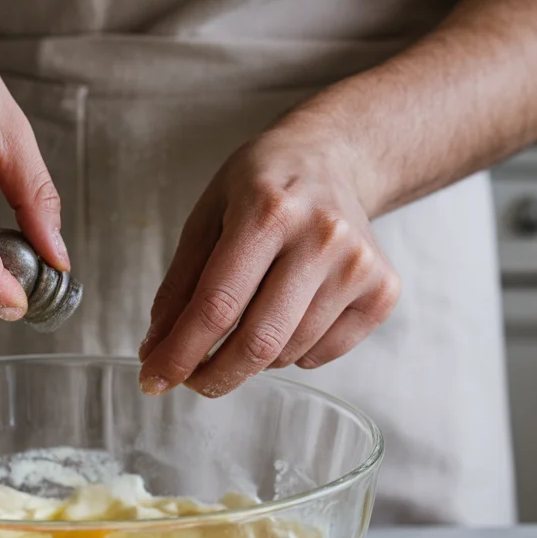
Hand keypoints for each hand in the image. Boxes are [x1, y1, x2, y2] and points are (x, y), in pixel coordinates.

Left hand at [137, 120, 399, 396]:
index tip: (154, 380)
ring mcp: (359, 265)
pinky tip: (287, 314)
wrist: (333, 157)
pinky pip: (322, 354)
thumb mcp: (207, 217)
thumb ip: (179, 286)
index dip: (180, 353)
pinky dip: (293, 353)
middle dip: (214, 375)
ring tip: (245, 326)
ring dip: (252, 360)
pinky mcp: (382, 290)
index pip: (217, 305)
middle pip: (259, 341)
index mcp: (268, 210)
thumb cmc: (261, 188)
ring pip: (289, 353)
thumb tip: (156, 352)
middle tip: (192, 380)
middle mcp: (321, 236)